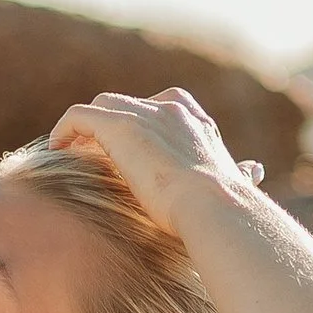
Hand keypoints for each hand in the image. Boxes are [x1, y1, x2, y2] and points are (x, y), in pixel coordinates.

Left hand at [47, 88, 257, 236]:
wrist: (215, 207)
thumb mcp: (236, 182)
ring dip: (87, 128)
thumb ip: (242, 173)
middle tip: (94, 155)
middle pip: (129, 105)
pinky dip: (64, 129)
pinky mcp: (120, 126)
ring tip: (73, 154)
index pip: (164, 107)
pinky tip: (56, 152)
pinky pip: (79, 116)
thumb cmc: (225, 206)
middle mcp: (171, 110)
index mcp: (196, 123)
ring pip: (103, 107)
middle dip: (111, 126)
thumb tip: (256, 170)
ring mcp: (145, 114)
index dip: (143, 124)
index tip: (130, 152)